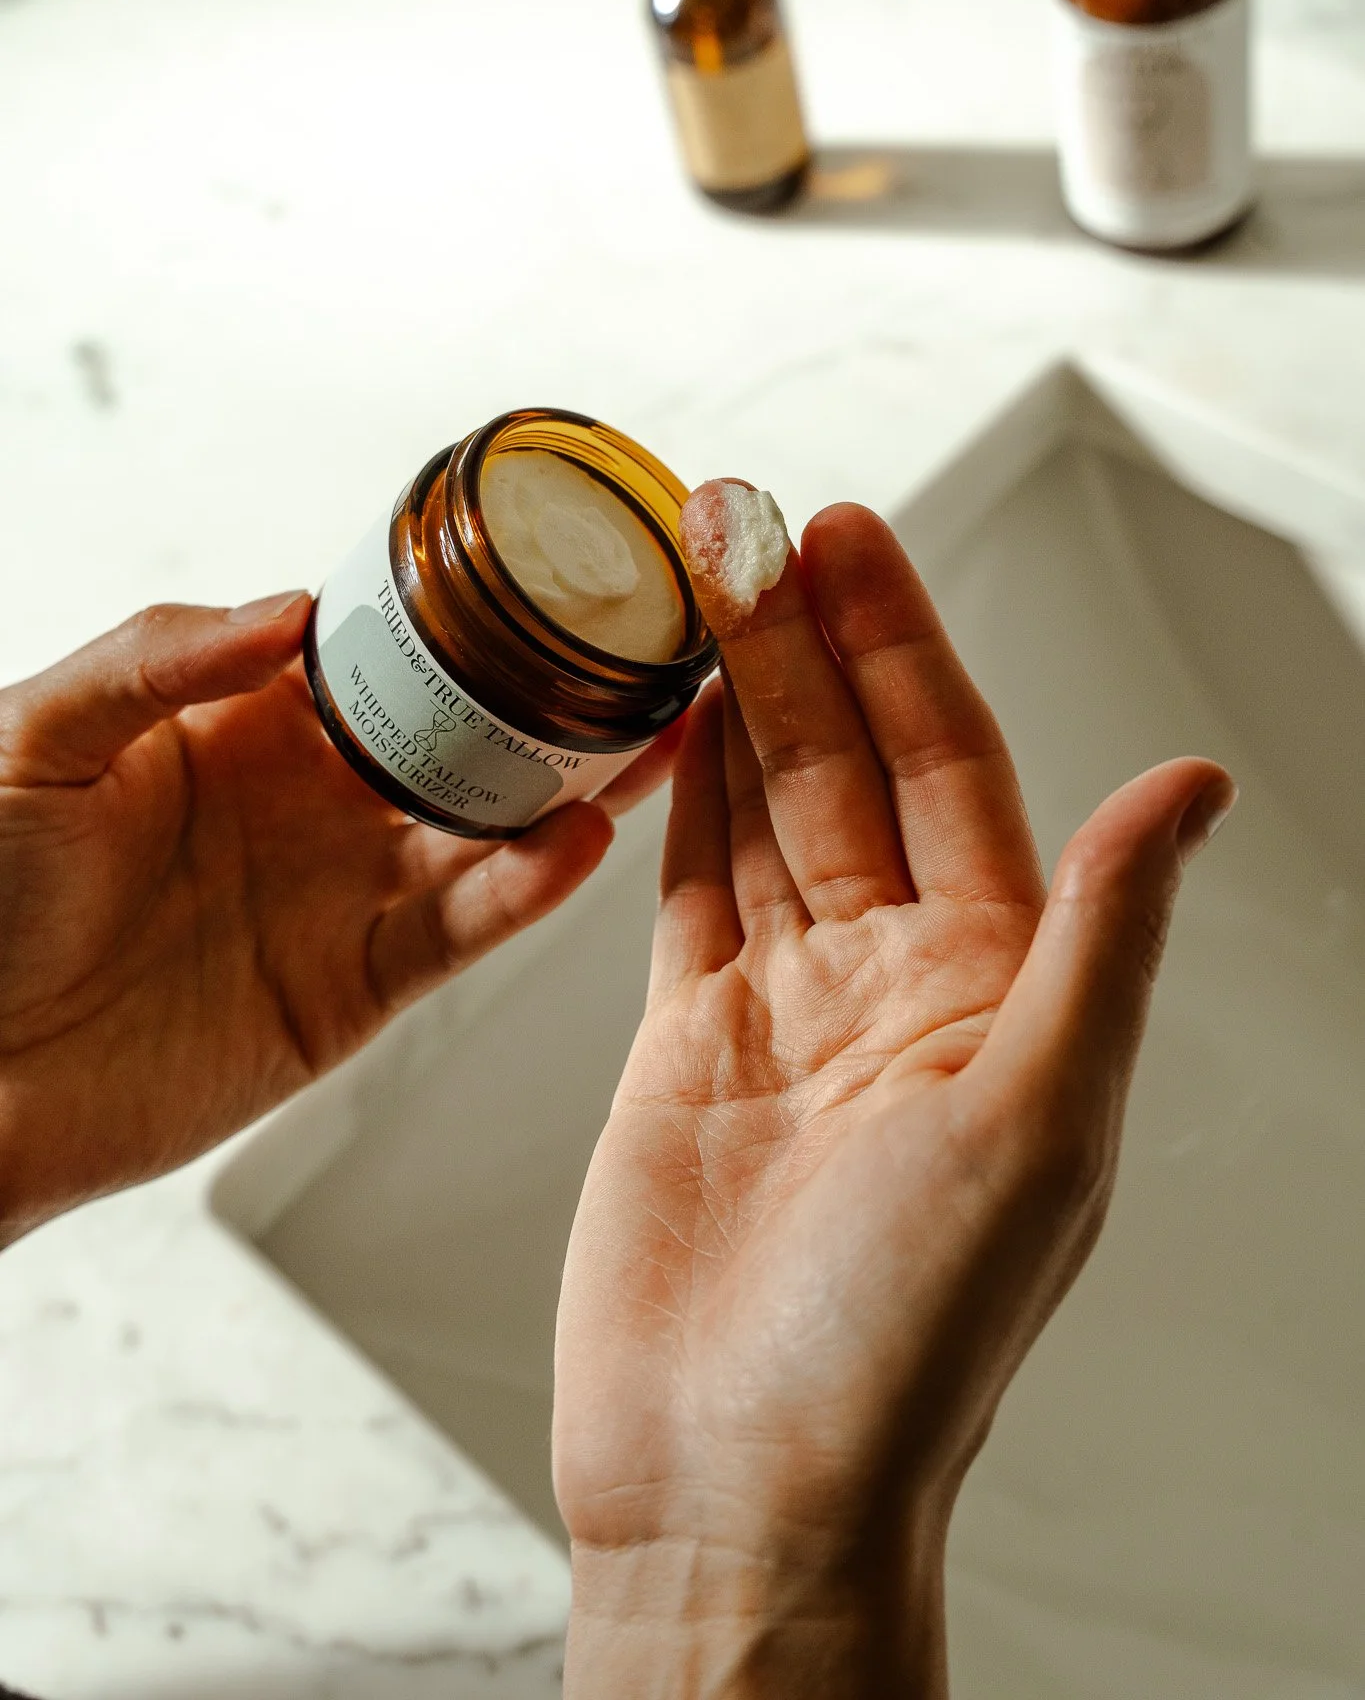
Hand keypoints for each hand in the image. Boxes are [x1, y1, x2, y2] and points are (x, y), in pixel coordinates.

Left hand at [0, 592, 677, 1244]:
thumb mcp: (36, 737)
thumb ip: (159, 660)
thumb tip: (291, 608)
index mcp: (246, 724)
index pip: (380, 653)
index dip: (458, 616)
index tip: (537, 573)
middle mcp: (314, 802)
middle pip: (461, 739)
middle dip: (549, 700)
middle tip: (635, 655)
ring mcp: (342, 893)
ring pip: (486, 831)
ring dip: (570, 789)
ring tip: (645, 738)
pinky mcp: (354, 988)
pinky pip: (457, 933)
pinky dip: (524, 894)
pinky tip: (577, 844)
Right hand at [554, 495, 1234, 1697]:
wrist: (740, 1480)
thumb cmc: (902, 1340)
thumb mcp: (1040, 1119)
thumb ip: (1102, 935)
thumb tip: (1189, 783)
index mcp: (992, 985)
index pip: (952, 768)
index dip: (901, 646)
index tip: (852, 541)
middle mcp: (894, 982)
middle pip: (846, 766)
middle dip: (799, 640)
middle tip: (748, 521)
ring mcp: (787, 1010)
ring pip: (761, 811)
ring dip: (732, 696)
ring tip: (695, 583)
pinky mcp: (686, 1048)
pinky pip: (687, 893)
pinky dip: (677, 804)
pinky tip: (671, 724)